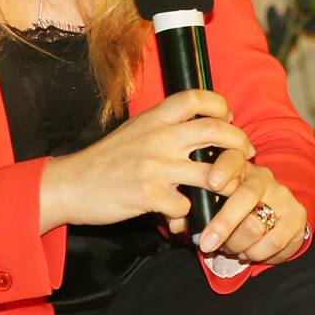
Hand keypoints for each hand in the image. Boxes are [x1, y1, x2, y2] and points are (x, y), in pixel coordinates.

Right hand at [38, 89, 255, 233]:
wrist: (69, 185)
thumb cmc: (106, 160)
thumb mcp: (135, 130)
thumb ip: (165, 126)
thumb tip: (201, 126)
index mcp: (154, 118)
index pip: (196, 97)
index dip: (220, 106)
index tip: (227, 120)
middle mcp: (158, 137)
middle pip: (216, 131)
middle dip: (239, 144)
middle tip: (245, 156)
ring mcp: (156, 166)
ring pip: (212, 174)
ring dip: (226, 186)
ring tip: (225, 193)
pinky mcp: (150, 195)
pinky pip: (187, 205)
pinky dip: (189, 214)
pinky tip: (181, 216)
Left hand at [195, 155, 307, 263]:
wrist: (273, 219)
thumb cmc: (232, 211)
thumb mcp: (212, 206)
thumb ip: (192, 213)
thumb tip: (176, 226)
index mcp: (238, 168)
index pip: (232, 159)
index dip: (223, 169)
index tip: (212, 183)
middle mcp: (262, 177)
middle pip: (245, 196)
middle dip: (223, 224)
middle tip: (206, 244)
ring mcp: (282, 196)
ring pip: (255, 225)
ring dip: (236, 245)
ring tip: (230, 249)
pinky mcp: (297, 216)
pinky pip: (274, 241)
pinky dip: (256, 253)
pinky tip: (248, 252)